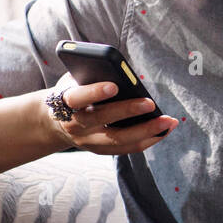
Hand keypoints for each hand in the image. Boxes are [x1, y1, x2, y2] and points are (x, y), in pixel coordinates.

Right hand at [44, 72, 177, 154]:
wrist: (54, 122)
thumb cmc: (73, 92)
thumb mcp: (74, 80)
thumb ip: (91, 75)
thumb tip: (120, 72)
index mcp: (64, 103)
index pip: (77, 98)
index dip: (94, 92)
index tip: (114, 86)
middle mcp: (75, 124)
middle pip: (102, 120)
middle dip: (127, 111)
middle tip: (150, 103)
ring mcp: (87, 141)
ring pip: (118, 139)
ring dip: (146, 130)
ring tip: (169, 121)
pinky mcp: (100, 150)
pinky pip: (126, 148)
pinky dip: (148, 140)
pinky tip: (165, 130)